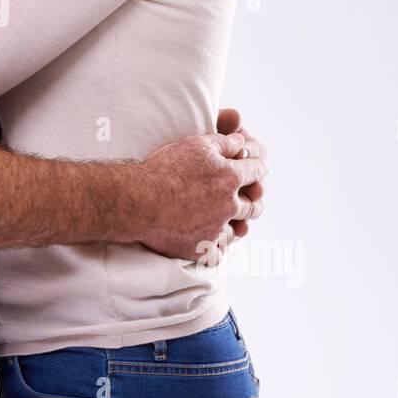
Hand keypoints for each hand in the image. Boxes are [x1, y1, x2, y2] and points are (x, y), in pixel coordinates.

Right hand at [131, 128, 267, 261]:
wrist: (138, 200)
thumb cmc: (164, 169)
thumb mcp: (196, 145)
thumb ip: (224, 143)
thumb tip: (242, 143)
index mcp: (230, 178)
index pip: (257, 171)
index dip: (259, 167)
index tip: (259, 168)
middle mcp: (228, 205)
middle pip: (254, 206)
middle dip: (253, 200)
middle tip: (250, 199)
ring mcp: (215, 229)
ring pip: (237, 232)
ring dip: (235, 226)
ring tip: (230, 223)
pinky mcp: (200, 249)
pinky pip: (216, 254)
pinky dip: (214, 249)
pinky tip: (209, 243)